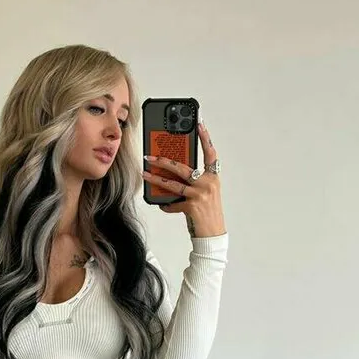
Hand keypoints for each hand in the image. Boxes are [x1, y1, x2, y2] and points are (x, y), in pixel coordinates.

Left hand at [142, 119, 225, 236]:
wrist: (213, 234)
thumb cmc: (207, 212)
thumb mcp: (205, 193)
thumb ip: (194, 181)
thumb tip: (172, 173)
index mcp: (213, 177)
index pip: (210, 153)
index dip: (205, 138)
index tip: (199, 123)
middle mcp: (208, 184)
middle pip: (183, 167)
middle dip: (163, 160)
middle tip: (150, 155)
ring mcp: (200, 195)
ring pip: (174, 183)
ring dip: (156, 179)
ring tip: (145, 173)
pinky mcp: (192, 207)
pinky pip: (172, 203)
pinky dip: (165, 205)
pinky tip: (160, 204)